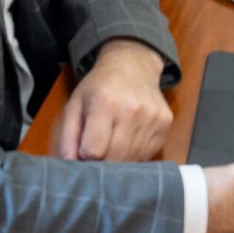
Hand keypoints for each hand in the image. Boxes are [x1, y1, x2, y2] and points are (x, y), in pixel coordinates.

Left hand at [53, 39, 171, 162]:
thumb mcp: (74, 105)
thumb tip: (71, 166)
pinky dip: (136, 154)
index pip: (94, 150)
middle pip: (115, 158)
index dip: (85, 155)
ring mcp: (152, 117)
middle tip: (98, 150)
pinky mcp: (166, 123)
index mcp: (105, 103)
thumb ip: (68, 137)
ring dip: (120, 159)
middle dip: (103, 162)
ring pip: (132, 160)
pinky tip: (130, 138)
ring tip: (114, 141)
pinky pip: (148, 154)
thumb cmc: (99, 87)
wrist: (133, 66)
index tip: (85, 148)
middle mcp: (132, 110)